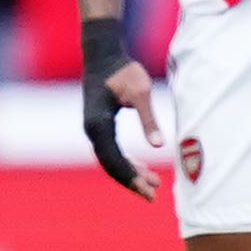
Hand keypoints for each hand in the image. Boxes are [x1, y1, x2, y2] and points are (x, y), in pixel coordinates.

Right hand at [82, 17, 168, 198]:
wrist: (102, 54)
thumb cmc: (123, 70)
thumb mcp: (140, 92)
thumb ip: (148, 119)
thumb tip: (158, 146)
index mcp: (98, 124)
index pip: (114, 160)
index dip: (132, 177)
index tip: (150, 189)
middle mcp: (92, 130)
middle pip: (111, 165)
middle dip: (131, 181)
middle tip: (153, 195)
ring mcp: (93, 129)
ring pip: (110, 160)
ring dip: (130, 173)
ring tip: (153, 184)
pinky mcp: (98, 126)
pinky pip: (111, 151)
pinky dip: (126, 162)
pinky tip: (142, 167)